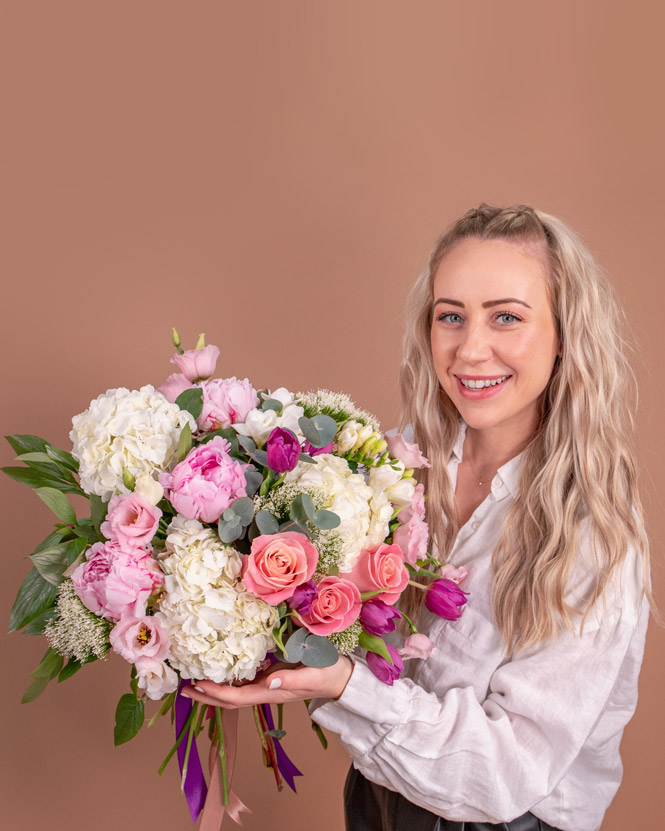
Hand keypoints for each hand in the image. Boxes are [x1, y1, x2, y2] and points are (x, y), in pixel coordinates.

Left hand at [180, 656, 353, 708]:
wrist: (341, 677)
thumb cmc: (328, 673)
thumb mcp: (313, 674)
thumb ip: (292, 679)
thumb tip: (268, 683)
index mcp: (271, 693)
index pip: (237, 698)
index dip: (215, 693)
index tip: (197, 684)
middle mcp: (265, 691)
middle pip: (229, 700)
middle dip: (206, 696)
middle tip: (183, 688)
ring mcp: (267, 685)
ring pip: (235, 692)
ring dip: (213, 689)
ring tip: (194, 680)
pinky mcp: (271, 676)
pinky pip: (244, 682)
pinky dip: (228, 678)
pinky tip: (220, 670)